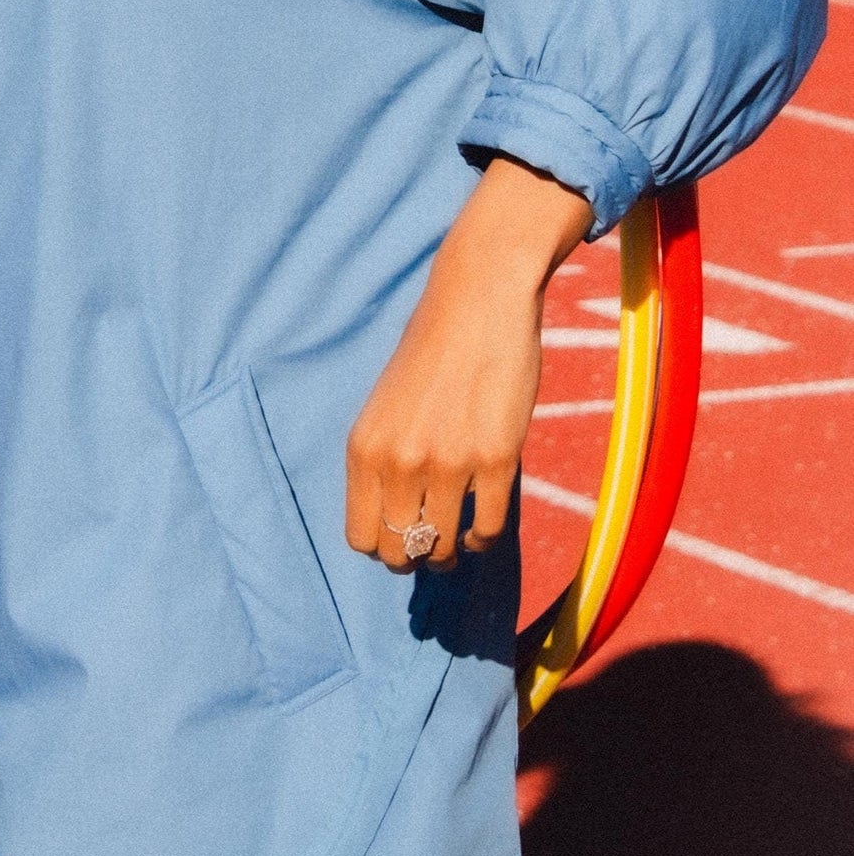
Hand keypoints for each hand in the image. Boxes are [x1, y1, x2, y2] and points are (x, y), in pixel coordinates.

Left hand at [345, 157, 591, 573]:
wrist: (478, 300)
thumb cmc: (433, 351)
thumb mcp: (387, 407)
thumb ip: (385, 460)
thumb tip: (393, 523)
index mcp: (364, 447)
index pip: (360, 538)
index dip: (381, 546)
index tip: (400, 535)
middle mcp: (399, 460)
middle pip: (398, 553)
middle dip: (416, 555)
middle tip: (433, 540)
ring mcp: (448, 463)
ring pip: (444, 549)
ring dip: (453, 550)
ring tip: (460, 535)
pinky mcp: (496, 460)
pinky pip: (489, 530)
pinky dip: (486, 537)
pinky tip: (484, 520)